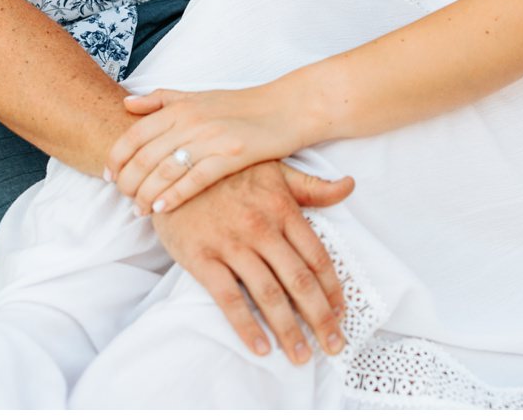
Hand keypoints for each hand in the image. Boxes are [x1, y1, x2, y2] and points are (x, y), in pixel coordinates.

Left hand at [110, 83, 306, 214]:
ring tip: (139, 210)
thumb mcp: (200, 95)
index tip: (109, 177)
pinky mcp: (232, 155)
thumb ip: (162, 99)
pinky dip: (173, 197)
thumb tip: (127, 103)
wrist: (287, 108)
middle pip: (144, 158)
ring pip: (164, 172)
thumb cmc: (243, 105)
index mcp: (181, 106)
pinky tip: (162, 209)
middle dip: (127, 184)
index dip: (115, 160)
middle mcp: (192, 121)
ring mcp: (212, 138)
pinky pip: (193, 180)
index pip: (133, 136)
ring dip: (145, 195)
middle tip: (124, 199)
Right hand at [151, 161, 355, 363]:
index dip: (332, 288)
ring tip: (302, 355)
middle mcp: (263, 229)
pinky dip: (247, 326)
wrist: (173, 167)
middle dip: (319, 317)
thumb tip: (349, 186)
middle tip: (334, 345)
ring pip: (268, 294)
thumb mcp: (275, 170)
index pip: (316, 256)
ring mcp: (232, 245)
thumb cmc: (229, 170)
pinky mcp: (202, 259)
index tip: (342, 312)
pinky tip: (261, 347)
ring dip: (288, 329)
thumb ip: (312, 186)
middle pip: (299, 281)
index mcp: (283, 209)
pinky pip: (229, 299)